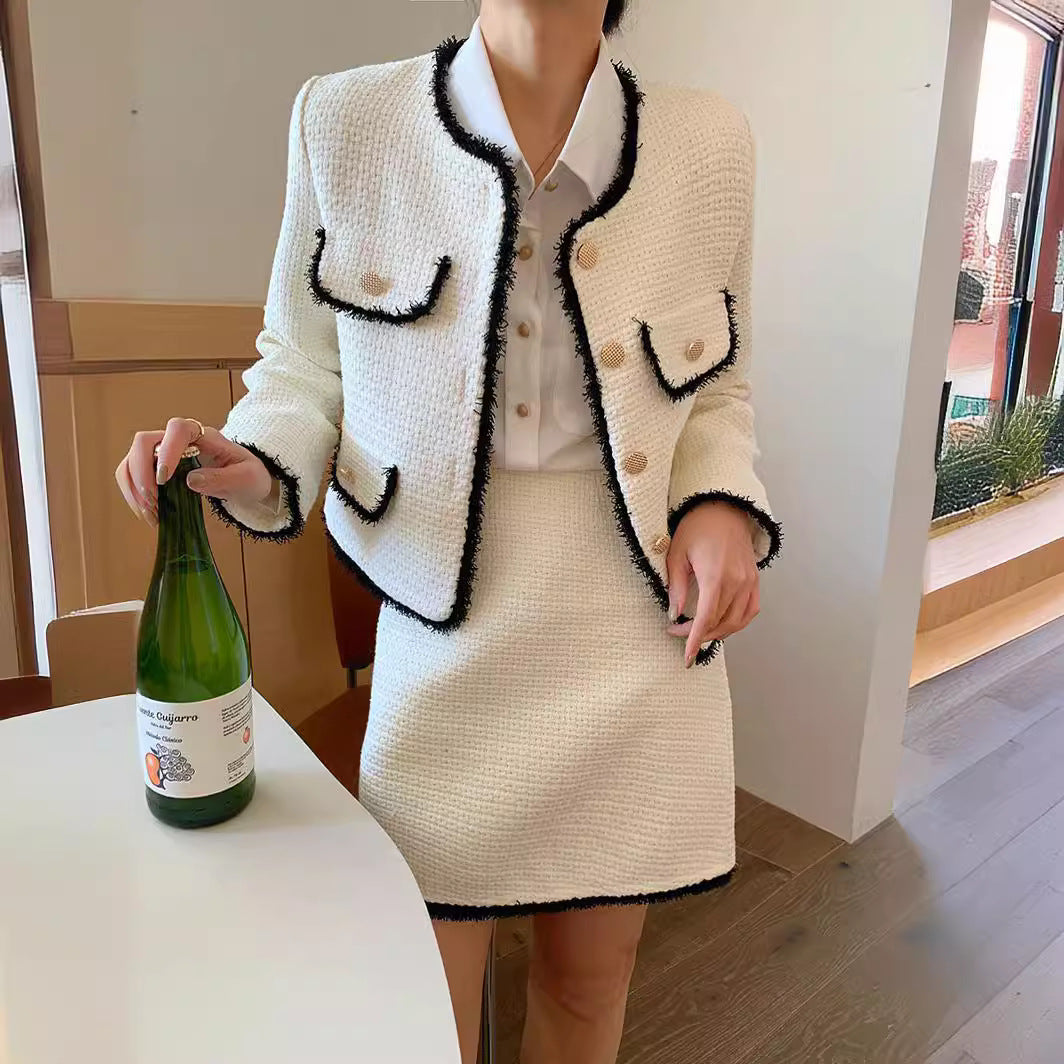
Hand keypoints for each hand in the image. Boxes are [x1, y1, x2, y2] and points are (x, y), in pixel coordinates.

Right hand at [115, 417, 272, 526]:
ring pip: (131, 460)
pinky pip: (132, 477)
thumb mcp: (247, 478)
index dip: (167, 451)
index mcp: (203, 435)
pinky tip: (149, 514)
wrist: (245, 482)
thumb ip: (223, 478)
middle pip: (144, 442)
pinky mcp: (154, 470)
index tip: (165, 478)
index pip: (177, 429)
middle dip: (142, 474)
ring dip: (134, 488)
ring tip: (151, 513)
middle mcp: (178, 439)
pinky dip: (134, 497)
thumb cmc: (248, 475)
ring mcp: (162, 453)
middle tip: (154, 503)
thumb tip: (191, 480)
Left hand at [666, 501, 759, 666]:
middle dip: (698, 635)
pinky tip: (723, 624)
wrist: (723, 507)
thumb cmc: (697, 526)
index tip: (685, 657)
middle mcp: (737, 582)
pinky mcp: (755, 579)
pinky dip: (737, 622)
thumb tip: (675, 614)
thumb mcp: (677, 554)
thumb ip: (676, 586)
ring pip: (737, 621)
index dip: (694, 641)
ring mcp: (749, 581)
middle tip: (678, 632)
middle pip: (720, 623)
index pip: (706, 619)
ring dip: (718, 632)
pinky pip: (750, 610)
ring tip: (698, 632)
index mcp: (716, 576)